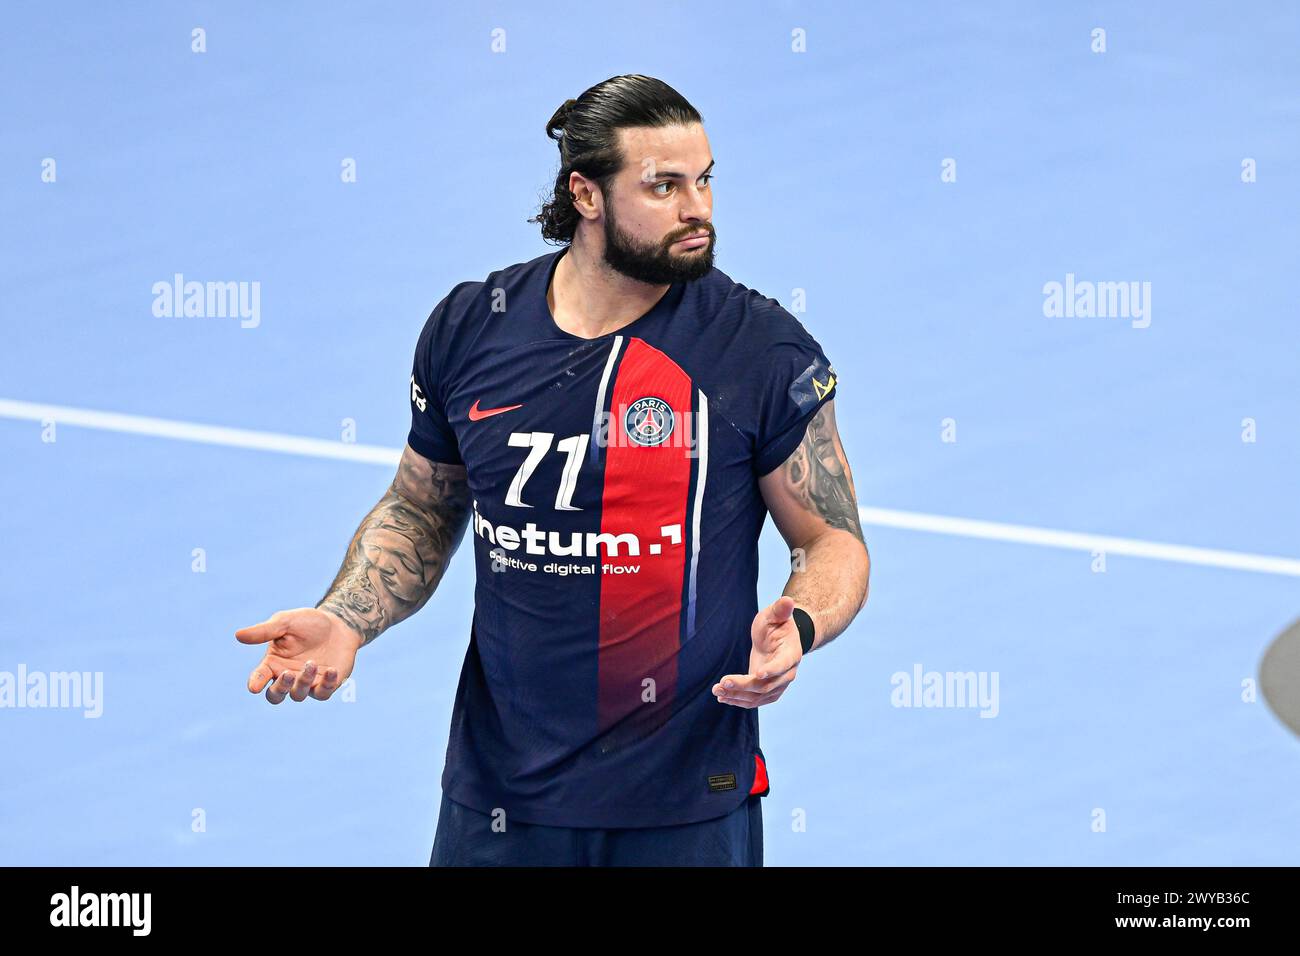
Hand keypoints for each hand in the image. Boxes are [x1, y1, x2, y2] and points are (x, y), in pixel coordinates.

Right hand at [236, 607, 362, 703]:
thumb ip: (265, 630)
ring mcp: (306, 683)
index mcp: (273, 663)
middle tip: (288, 673)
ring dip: (303, 682)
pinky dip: (326, 685)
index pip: (259, 677)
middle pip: (276, 695)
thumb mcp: (285, 622)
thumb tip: (238, 635)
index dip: (255, 683)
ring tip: (311, 663)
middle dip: (280, 688)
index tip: (254, 686)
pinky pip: (322, 693)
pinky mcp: (325, 684)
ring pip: (298, 695)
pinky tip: (331, 670)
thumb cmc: (308, 622)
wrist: (338, 624)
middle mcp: (287, 676)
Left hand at [713, 595, 801, 707]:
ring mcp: (778, 685)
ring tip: (717, 691)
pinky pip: (753, 699)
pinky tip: (722, 697)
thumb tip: (788, 600)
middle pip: (767, 685)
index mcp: (791, 654)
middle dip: (744, 685)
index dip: (772, 670)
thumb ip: (781, 609)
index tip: (757, 674)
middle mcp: (787, 673)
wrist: (778, 639)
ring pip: (758, 696)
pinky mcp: (766, 690)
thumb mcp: (776, 614)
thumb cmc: (776, 624)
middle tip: (723, 681)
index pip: (783, 665)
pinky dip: (738, 700)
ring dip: (737, 696)